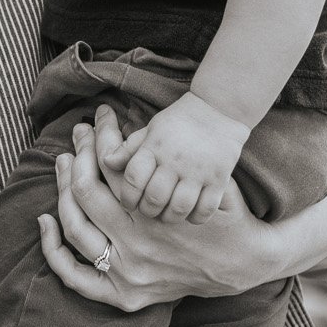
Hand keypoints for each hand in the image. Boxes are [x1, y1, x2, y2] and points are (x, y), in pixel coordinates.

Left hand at [35, 105, 276, 310]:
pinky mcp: (126, 296)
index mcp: (158, 214)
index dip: (98, 137)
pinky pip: (77, 279)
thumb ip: (168, 162)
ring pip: (75, 230)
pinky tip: (46, 222)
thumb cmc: (225, 211)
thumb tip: (121, 137)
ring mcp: (129, 274)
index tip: (96, 121)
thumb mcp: (206, 176)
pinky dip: (55, 252)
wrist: (248, 262)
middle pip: (86, 193)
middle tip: (76, 139)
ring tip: (63, 164)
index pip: (110, 166)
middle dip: (78, 157)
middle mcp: (139, 245)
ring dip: (61, 193)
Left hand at [101, 93, 248, 221]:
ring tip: (166, 214)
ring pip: (179, 207)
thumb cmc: (178, 121)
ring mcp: (199, 171)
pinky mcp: (219, 179)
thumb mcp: (151, 129)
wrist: (219, 110)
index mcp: (155, 147)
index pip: (134, 179)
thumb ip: (129, 148)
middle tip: (147, 211)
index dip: (127, 196)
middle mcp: (175, 160)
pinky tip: (190, 214)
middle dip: (147, 210)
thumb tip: (108, 162)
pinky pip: (205, 209)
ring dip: (170, 216)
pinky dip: (195, 217)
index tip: (128, 203)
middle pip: (155, 198)